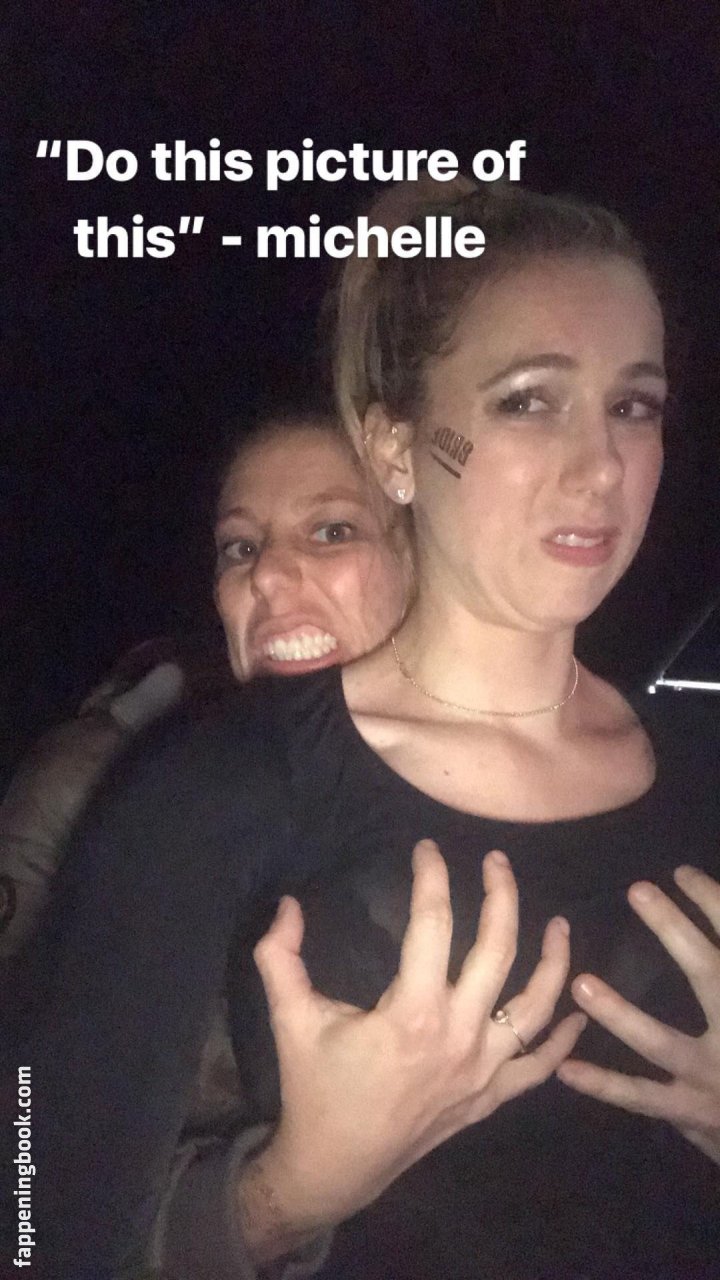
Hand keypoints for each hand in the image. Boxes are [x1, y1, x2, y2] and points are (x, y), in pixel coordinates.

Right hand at [249, 840, 583, 1236]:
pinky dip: (562, 1041)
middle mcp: (458, 1037)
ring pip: (534, 1008)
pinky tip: (576, 1011)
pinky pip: (537, 1068)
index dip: (432, 877)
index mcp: (413, 1012)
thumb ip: (280, 957)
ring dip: (553, 962)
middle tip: (497, 861)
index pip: (433, 924)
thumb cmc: (314, 1089)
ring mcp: (481, 1072)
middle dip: (502, 898)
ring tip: (559, 923)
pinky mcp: (488, 1099)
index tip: (428, 848)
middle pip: (498, 952)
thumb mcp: (290, 1019)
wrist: (334, 1168)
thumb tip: (286, 904)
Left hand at [558, 865, 719, 1164]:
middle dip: (676, 931)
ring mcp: (713, 1076)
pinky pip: (643, 1098)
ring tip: (580, 983)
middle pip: (709, 974)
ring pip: (663, 1042)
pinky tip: (565, 1069)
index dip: (715, 904)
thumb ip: (716, 966)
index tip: (682, 873)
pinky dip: (603, 1086)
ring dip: (620, 1014)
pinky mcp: (693, 1112)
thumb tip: (700, 900)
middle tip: (638, 890)